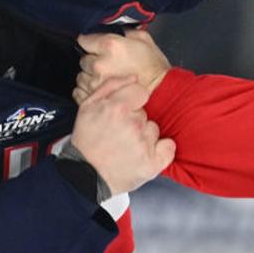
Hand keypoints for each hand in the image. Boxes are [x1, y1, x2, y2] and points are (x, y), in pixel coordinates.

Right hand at [69, 75, 174, 193]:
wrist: (84, 175)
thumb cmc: (86, 141)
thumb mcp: (87, 107)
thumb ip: (111, 86)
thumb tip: (133, 77)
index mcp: (117, 108)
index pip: (141, 92)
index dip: (132, 101)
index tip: (123, 112)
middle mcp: (133, 125)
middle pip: (145, 113)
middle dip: (134, 121)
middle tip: (118, 134)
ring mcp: (144, 144)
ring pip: (154, 129)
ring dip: (143, 136)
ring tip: (126, 147)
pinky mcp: (152, 163)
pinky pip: (168, 147)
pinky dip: (161, 150)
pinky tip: (145, 154)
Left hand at [74, 30, 169, 102]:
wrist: (162, 92)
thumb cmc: (155, 68)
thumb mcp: (144, 39)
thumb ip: (126, 31)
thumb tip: (118, 29)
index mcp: (110, 45)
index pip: (84, 39)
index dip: (90, 42)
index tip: (94, 45)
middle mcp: (100, 63)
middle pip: (83, 59)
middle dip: (93, 60)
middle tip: (107, 63)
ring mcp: (96, 82)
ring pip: (82, 76)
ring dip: (91, 76)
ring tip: (106, 78)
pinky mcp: (96, 97)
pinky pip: (82, 91)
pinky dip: (89, 90)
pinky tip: (102, 88)